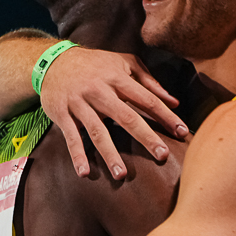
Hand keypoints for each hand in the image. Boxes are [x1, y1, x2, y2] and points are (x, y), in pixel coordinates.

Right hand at [40, 47, 188, 179]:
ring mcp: (79, 103)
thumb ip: (149, 81)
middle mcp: (99, 91)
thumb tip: (174, 102)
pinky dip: (77, 155)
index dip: (165, 116)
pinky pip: (71, 137)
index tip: (182, 132)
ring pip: (97, 131)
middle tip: (162, 156)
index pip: (146, 99)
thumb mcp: (123, 63)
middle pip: (126, 117)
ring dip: (109, 154)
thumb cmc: (95, 65)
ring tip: (121, 174)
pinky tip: (85, 173)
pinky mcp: (62, 114)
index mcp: (117, 78)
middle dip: (145, 137)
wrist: (53, 61)